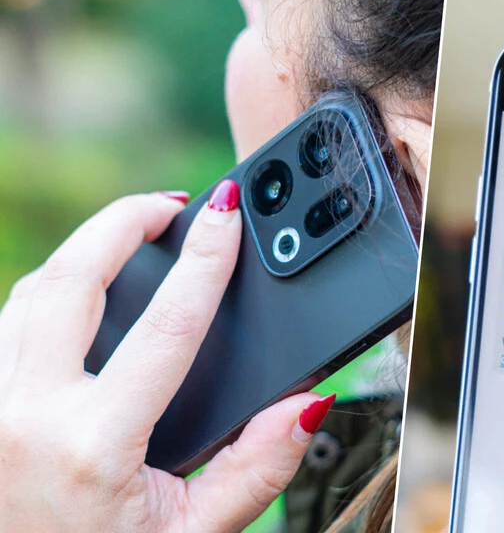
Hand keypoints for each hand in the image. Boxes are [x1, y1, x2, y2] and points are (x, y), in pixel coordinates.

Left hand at [0, 182, 334, 532]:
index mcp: (94, 444)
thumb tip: (304, 403)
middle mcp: (25, 415)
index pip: (169, 324)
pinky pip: (4, 323)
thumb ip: (258, 468)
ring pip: (29, 292)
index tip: (228, 210)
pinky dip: (46, 292)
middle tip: (171, 204)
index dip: (207, 258)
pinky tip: (81, 296)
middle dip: (124, 221)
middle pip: (73, 278)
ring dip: (83, 253)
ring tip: (130, 239)